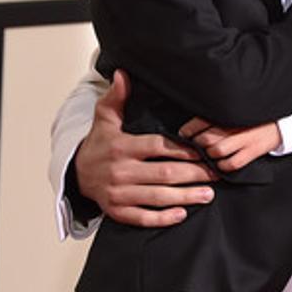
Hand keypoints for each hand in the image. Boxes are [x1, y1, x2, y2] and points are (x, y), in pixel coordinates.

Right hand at [75, 70, 216, 226]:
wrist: (76, 174)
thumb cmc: (99, 144)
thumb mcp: (105, 118)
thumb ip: (117, 97)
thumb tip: (122, 74)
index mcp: (122, 147)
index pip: (157, 147)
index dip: (181, 150)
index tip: (202, 152)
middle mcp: (120, 172)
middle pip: (163, 174)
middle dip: (193, 174)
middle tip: (215, 174)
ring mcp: (118, 194)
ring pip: (157, 197)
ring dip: (185, 197)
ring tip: (208, 194)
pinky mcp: (117, 212)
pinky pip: (142, 218)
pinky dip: (162, 218)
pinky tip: (182, 214)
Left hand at [180, 121, 281, 171]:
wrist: (280, 124)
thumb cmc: (253, 119)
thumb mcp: (235, 112)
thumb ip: (216, 117)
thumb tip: (191, 127)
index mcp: (228, 113)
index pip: (200, 121)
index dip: (188, 130)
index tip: (183, 134)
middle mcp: (235, 125)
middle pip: (206, 138)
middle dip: (198, 144)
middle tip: (195, 147)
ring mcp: (244, 139)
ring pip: (217, 151)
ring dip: (210, 155)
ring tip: (209, 154)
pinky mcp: (252, 151)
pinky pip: (231, 163)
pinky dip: (223, 166)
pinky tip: (221, 163)